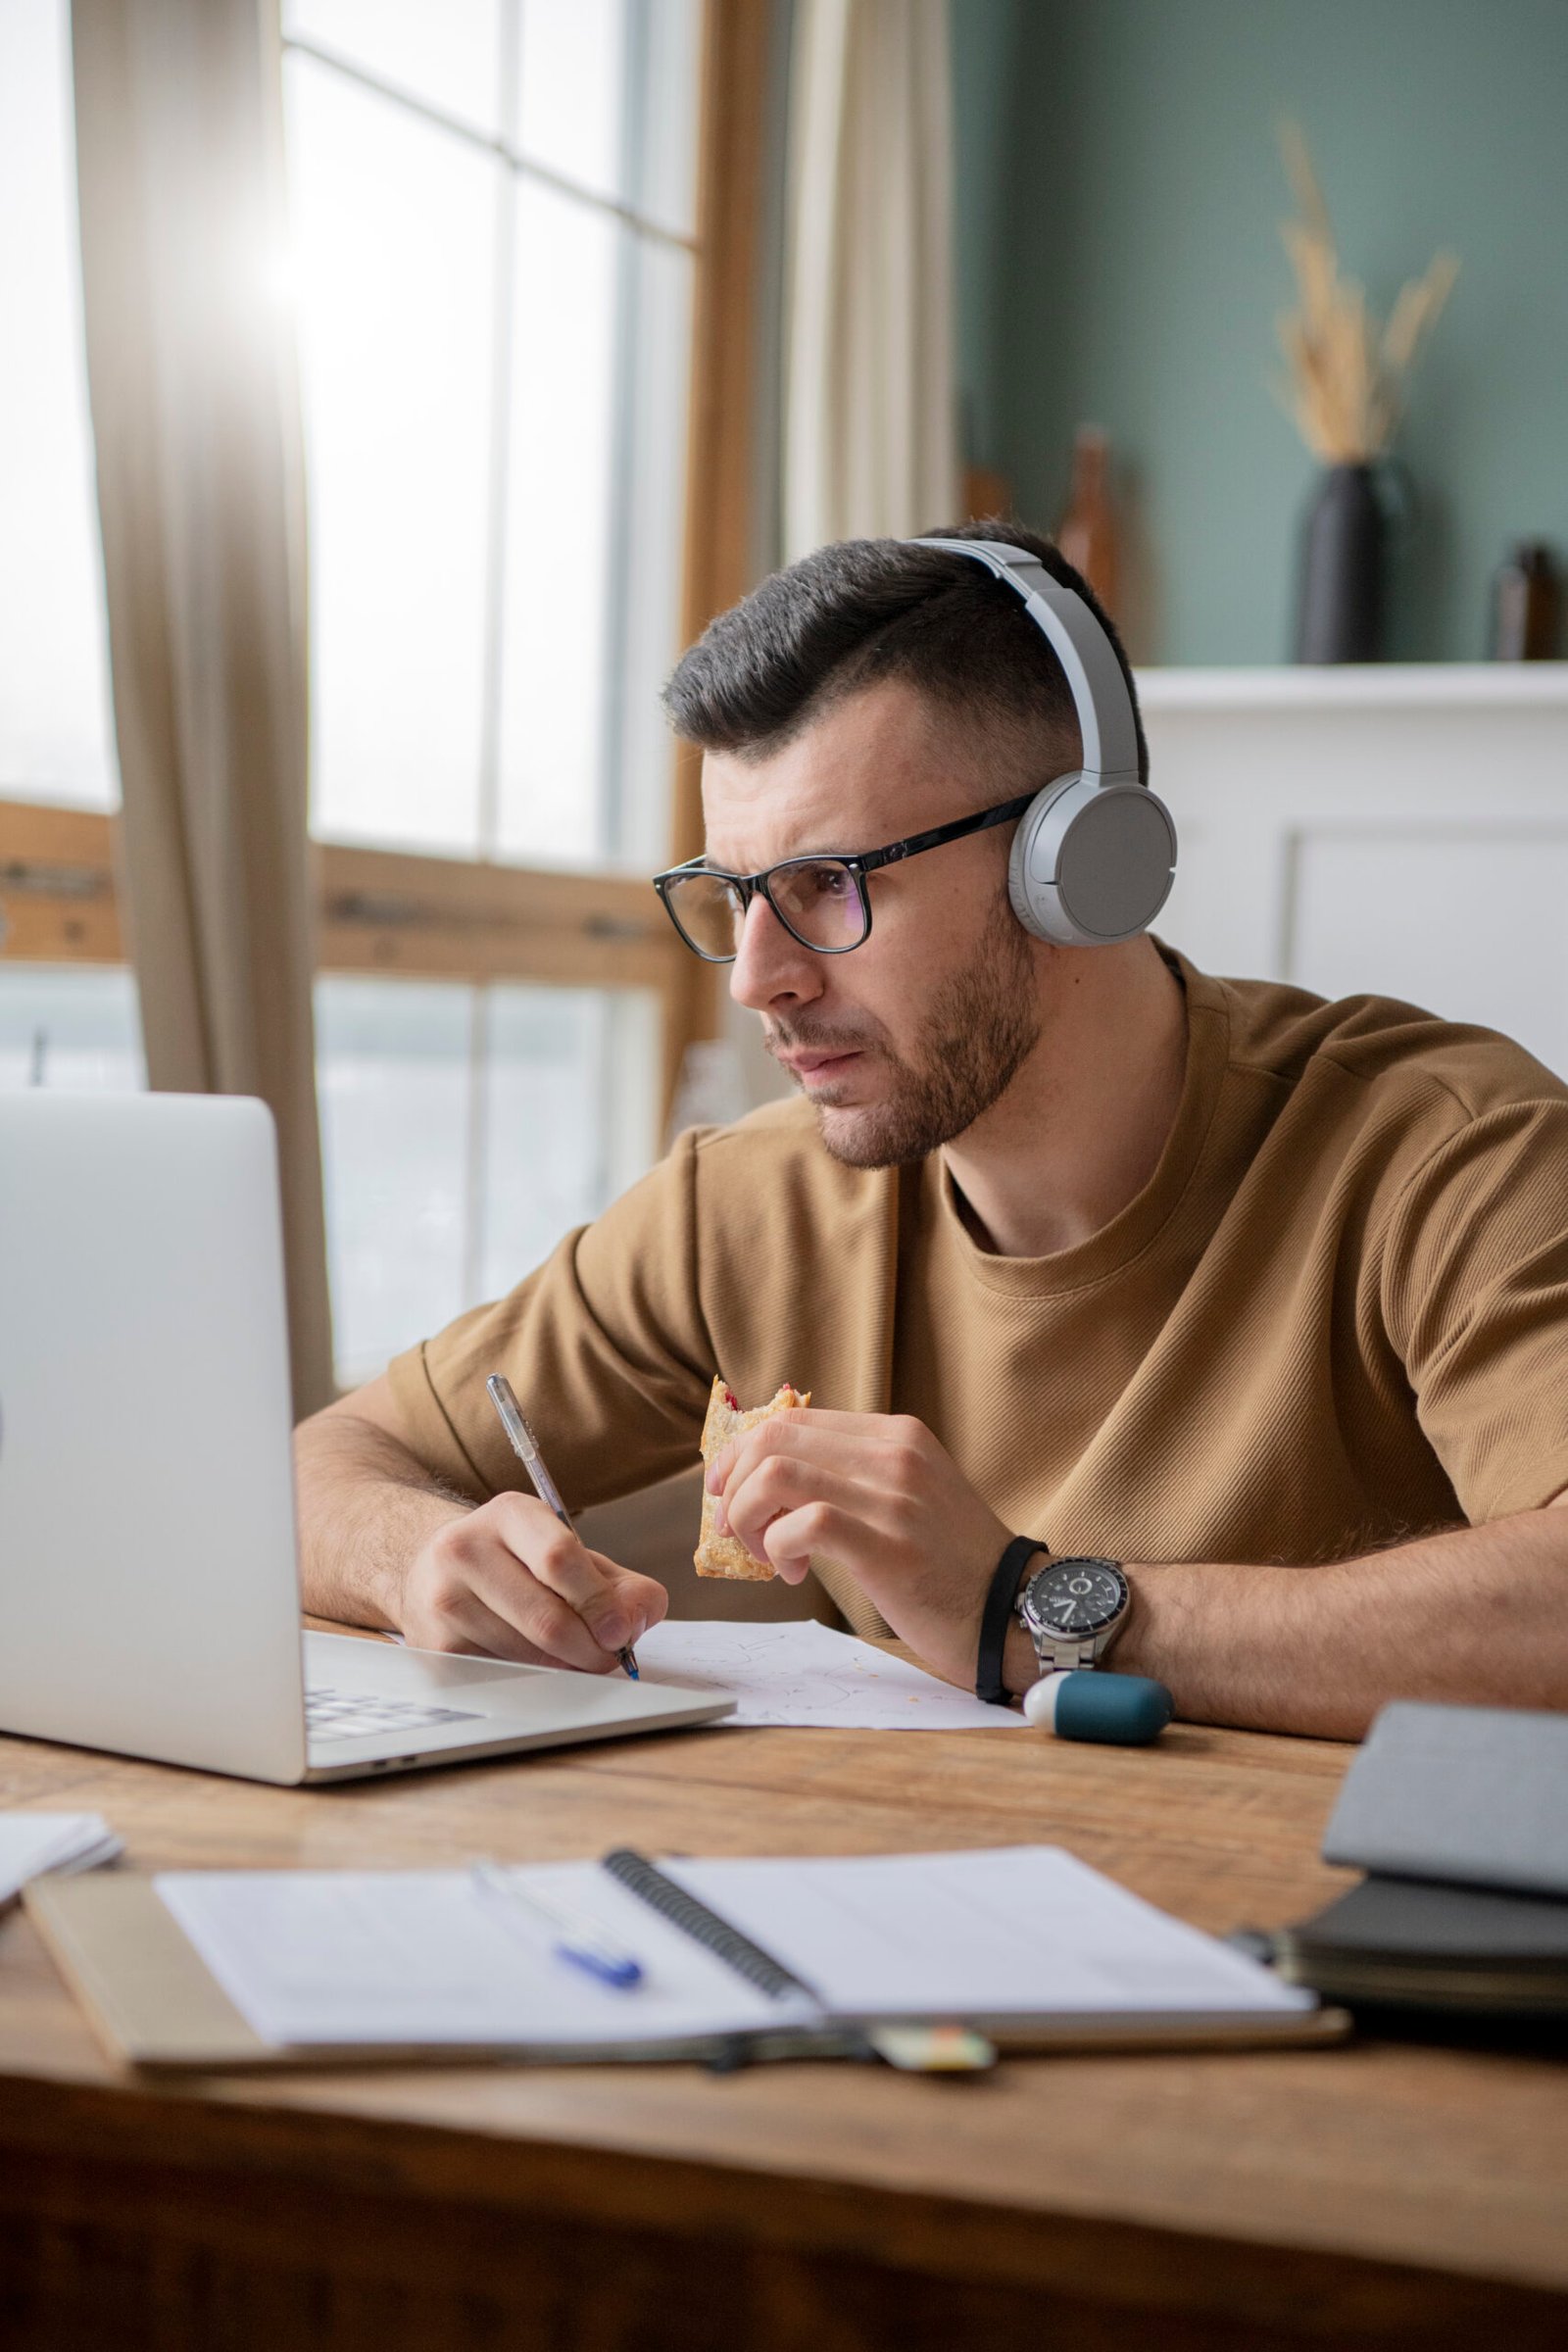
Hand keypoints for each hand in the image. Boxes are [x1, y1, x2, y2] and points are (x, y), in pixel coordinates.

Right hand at [396, 1493, 667, 1671]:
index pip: (559, 1558)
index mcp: (509, 1515)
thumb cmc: (518, 1564)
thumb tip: (636, 1619)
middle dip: (591, 1648)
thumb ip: (619, 1584)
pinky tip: (537, 1661)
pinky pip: (503, 1674)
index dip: (599, 1603)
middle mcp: (466, 1549)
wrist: (434, 1572)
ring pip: (527, 1654)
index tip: (621, 1631)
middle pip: (545, 1618)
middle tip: (609, 1657)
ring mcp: (444, 1599)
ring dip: (566, 1667)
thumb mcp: (569, 1554)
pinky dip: (534, 1677)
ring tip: (575, 1657)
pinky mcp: (435, 1645)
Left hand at [707, 1409, 1012, 1688]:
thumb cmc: (953, 1564)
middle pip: (775, 1437)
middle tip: (735, 1529)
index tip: (727, 1491)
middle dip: (734, 1483)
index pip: (793, 1418)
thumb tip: (770, 1480)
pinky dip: (778, 1547)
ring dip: (749, 1517)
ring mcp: (894, 1497)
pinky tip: (796, 1573)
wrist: (1016, 1612)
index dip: (742, 1452)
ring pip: (776, 1473)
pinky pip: (803, 1522)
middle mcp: (895, 1454)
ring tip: (767, 1554)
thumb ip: (853, 1476)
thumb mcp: (909, 1495)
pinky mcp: (889, 1546)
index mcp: (897, 1435)